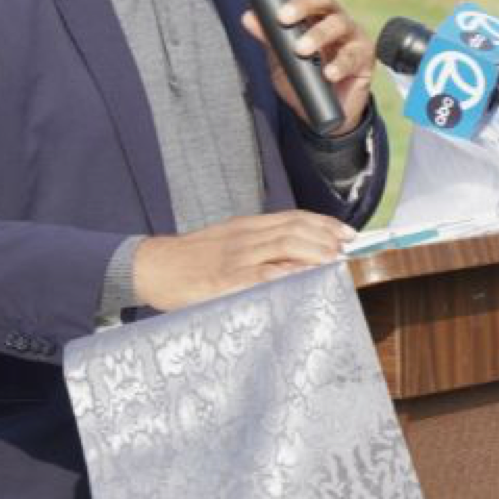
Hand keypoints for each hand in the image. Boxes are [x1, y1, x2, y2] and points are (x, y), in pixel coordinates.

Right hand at [132, 211, 355, 310]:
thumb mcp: (225, 243)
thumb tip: (294, 258)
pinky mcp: (223, 279)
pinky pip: (257, 275)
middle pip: (293, 229)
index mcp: (246, 227)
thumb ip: (256, 247)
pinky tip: (299, 278)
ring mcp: (235, 257)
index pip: (292, 218)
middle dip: (325, 237)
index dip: (323, 223)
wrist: (151, 266)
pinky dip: (281, 274)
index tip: (347, 232)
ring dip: (312, 252)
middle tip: (347, 249)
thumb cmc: (190, 260)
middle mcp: (244, 237)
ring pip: (281, 246)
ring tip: (334, 261)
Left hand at [241, 0, 374, 134]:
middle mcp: (335, 19)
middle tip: (283, 17)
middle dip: (303, 4)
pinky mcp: (364, 57)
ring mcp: (352, 36)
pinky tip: (328, 73)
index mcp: (315, 14)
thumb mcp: (281, 59)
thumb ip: (268, 38)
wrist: (329, 113)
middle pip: (324, 0)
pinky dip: (338, 65)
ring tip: (301, 49)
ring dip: (317, 35)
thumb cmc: (305, 78)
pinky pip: (352, 57)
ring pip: (338, 25)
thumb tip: (248, 16)